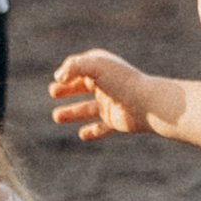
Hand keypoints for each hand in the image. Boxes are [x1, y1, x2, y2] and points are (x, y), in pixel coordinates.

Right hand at [48, 46, 165, 142]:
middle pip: (83, 87)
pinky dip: (93, 132)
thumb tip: (59, 78)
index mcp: (103, 68)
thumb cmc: (122, 81)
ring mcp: (111, 104)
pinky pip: (102, 128)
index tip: (59, 79)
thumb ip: (73, 66)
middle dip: (67, 90)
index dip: (69, 72)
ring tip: (56, 117)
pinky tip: (82, 135)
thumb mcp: (95, 66)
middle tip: (53, 92)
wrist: (148, 103)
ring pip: (88, 109)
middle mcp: (107, 85)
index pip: (82, 67)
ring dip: (72, 113)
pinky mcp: (115, 121)